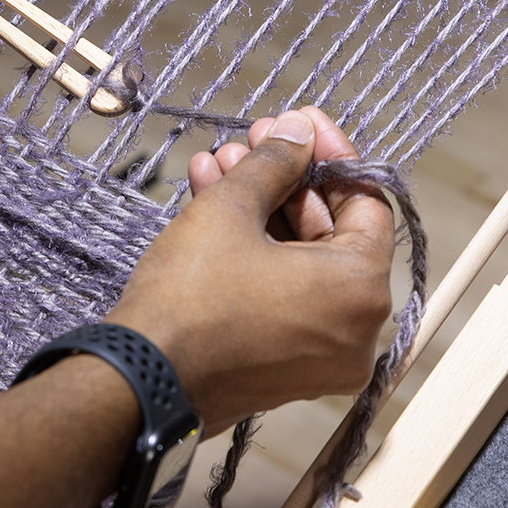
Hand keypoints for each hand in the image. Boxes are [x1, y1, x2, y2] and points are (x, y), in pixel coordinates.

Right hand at [106, 107, 393, 430]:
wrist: (140, 383)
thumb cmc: (191, 297)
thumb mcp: (231, 209)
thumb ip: (275, 161)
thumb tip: (299, 130)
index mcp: (360, 291)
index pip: (366, 203)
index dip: (329, 155)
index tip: (298, 124)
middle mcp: (356, 331)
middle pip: (331, 232)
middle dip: (284, 181)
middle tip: (248, 141)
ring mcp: (321, 356)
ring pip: (300, 262)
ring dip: (260, 211)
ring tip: (215, 166)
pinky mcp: (286, 369)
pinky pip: (285, 296)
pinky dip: (257, 254)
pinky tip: (211, 204)